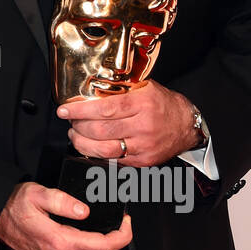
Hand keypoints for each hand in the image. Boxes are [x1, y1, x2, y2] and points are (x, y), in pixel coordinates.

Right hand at [0, 182, 131, 249]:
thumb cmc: (12, 205)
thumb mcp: (37, 194)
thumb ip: (62, 201)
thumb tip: (85, 211)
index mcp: (59, 241)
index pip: (102, 246)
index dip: (121, 236)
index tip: (127, 223)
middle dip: (115, 238)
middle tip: (122, 221)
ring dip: (103, 242)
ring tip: (109, 224)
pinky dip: (90, 244)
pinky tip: (90, 230)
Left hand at [59, 81, 196, 167]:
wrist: (186, 125)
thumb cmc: (161, 104)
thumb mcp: (143, 88)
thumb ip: (119, 89)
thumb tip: (87, 91)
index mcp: (142, 103)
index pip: (104, 108)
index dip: (80, 111)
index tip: (64, 110)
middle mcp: (143, 126)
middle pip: (100, 130)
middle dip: (78, 127)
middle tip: (70, 123)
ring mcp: (144, 146)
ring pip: (104, 149)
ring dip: (83, 144)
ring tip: (75, 136)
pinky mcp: (143, 161)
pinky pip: (114, 160)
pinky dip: (97, 154)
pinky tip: (90, 147)